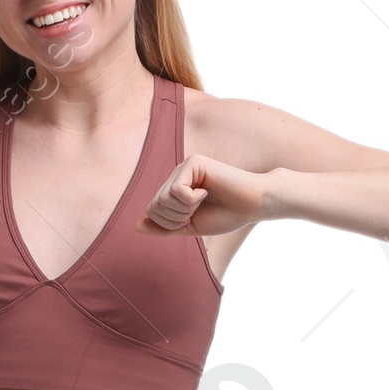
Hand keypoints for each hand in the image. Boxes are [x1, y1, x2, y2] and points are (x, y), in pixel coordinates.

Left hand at [136, 155, 267, 238]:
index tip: (193, 217)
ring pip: (164, 199)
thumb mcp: (188, 227)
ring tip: (204, 200)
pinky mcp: (193, 162)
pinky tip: (207, 191)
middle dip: (177, 218)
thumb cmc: (225, 216)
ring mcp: (184, 166)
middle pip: (154, 206)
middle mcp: (176, 175)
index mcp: (173, 189)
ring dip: (185, 210)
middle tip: (199, 210)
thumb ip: (163, 228)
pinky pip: (176, 191)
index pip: (152, 211)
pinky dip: (192, 200)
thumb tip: (136, 226)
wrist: (252, 206)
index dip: (171, 223)